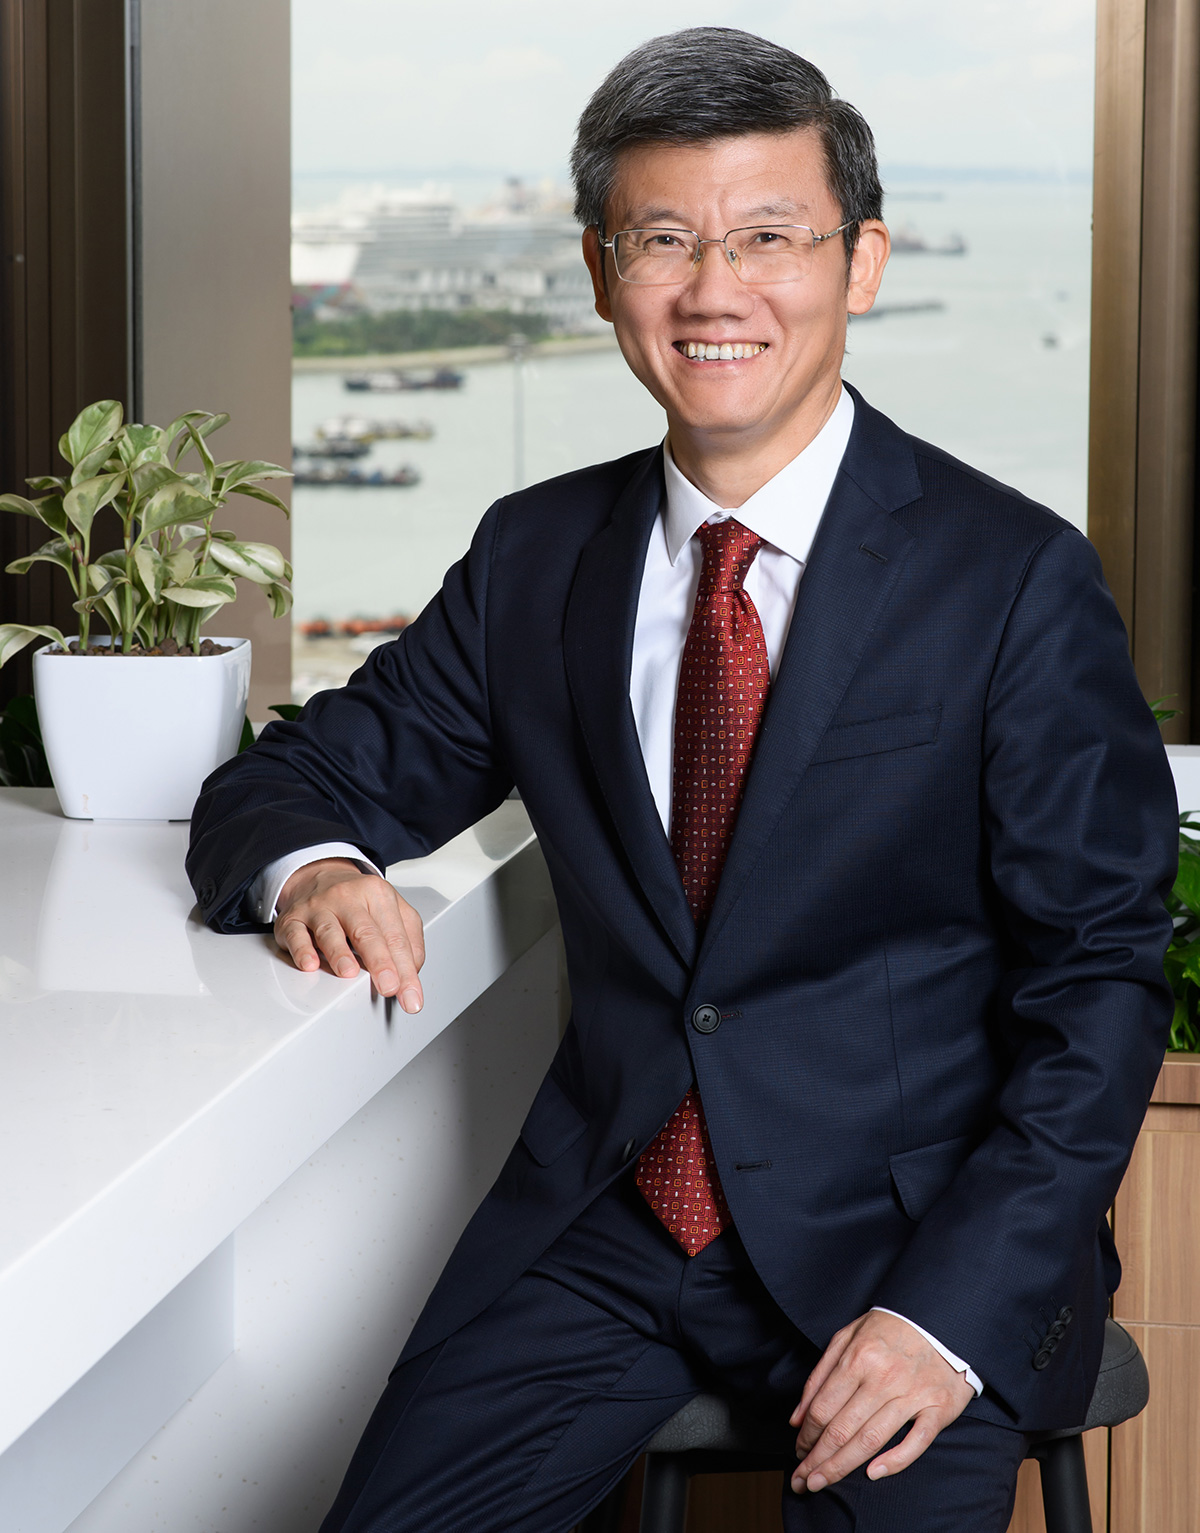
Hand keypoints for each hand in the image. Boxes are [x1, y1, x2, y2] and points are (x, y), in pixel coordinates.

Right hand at [274, 858, 425, 1011]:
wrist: (320, 877)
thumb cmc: (358, 901)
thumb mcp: (391, 910)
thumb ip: (409, 939)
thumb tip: (411, 972)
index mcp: (378, 895)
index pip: (396, 937)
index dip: (405, 968)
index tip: (410, 994)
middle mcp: (348, 898)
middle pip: (366, 932)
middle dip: (380, 962)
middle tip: (389, 986)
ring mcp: (319, 907)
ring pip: (329, 931)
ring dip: (339, 953)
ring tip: (349, 973)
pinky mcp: (293, 919)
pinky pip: (296, 934)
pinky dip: (302, 950)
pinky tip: (310, 964)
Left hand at [789, 1311, 973, 1493]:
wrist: (940, 1317)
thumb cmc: (889, 1328)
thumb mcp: (847, 1337)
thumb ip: (820, 1375)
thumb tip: (798, 1417)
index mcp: (859, 1358)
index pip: (823, 1408)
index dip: (806, 1435)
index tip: (798, 1451)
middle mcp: (883, 1378)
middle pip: (842, 1429)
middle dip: (817, 1459)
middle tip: (802, 1481)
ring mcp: (912, 1394)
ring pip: (871, 1440)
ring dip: (842, 1466)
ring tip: (821, 1483)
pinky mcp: (939, 1408)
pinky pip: (916, 1442)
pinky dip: (895, 1461)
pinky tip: (872, 1473)